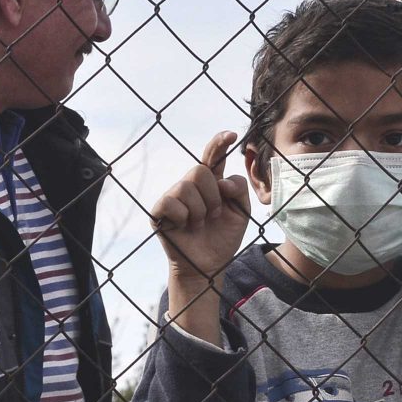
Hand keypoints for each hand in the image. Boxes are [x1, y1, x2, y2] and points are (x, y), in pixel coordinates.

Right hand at [153, 131, 251, 283]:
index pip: (213, 156)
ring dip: (200, 210)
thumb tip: (222, 181)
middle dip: (212, 196)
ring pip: (186, 186)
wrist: (209, 266)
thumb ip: (239, 190)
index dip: (219, 143)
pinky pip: (171, 202)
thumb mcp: (241, 212)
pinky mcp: (159, 211)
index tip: (231, 135)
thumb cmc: (223, 238)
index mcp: (211, 183)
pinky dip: (184, 217)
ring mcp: (173, 197)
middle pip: (199, 170)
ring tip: (199, 224)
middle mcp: (190, 186)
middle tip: (213, 216)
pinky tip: (185, 227)